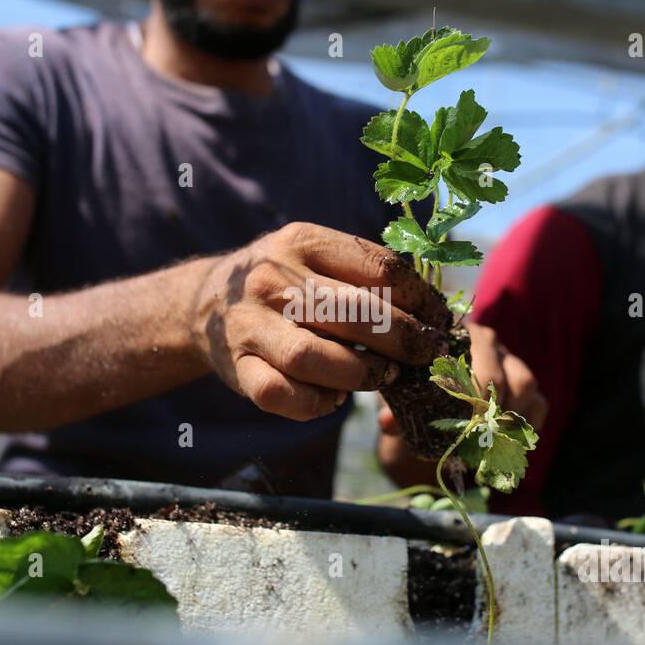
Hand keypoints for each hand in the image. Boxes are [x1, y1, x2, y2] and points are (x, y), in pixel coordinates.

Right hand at [193, 222, 452, 420]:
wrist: (205, 302)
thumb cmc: (283, 283)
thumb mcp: (315, 255)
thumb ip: (362, 272)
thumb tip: (431, 312)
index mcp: (303, 241)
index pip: (379, 269)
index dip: (420, 299)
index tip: (439, 319)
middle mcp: (273, 278)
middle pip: (354, 314)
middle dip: (403, 341)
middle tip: (426, 355)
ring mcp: (250, 324)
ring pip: (312, 357)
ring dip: (361, 375)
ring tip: (384, 376)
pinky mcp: (237, 367)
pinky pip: (281, 394)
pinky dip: (317, 403)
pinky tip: (334, 399)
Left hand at [377, 320, 547, 433]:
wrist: (433, 404)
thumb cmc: (414, 393)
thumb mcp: (400, 398)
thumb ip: (393, 408)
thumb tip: (388, 424)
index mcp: (452, 335)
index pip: (466, 355)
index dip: (465, 392)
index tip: (459, 421)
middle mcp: (486, 342)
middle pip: (499, 374)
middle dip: (486, 413)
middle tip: (470, 439)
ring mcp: (511, 361)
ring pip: (524, 384)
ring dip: (506, 418)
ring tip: (485, 443)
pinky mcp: (526, 385)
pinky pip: (539, 403)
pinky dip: (525, 426)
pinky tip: (503, 443)